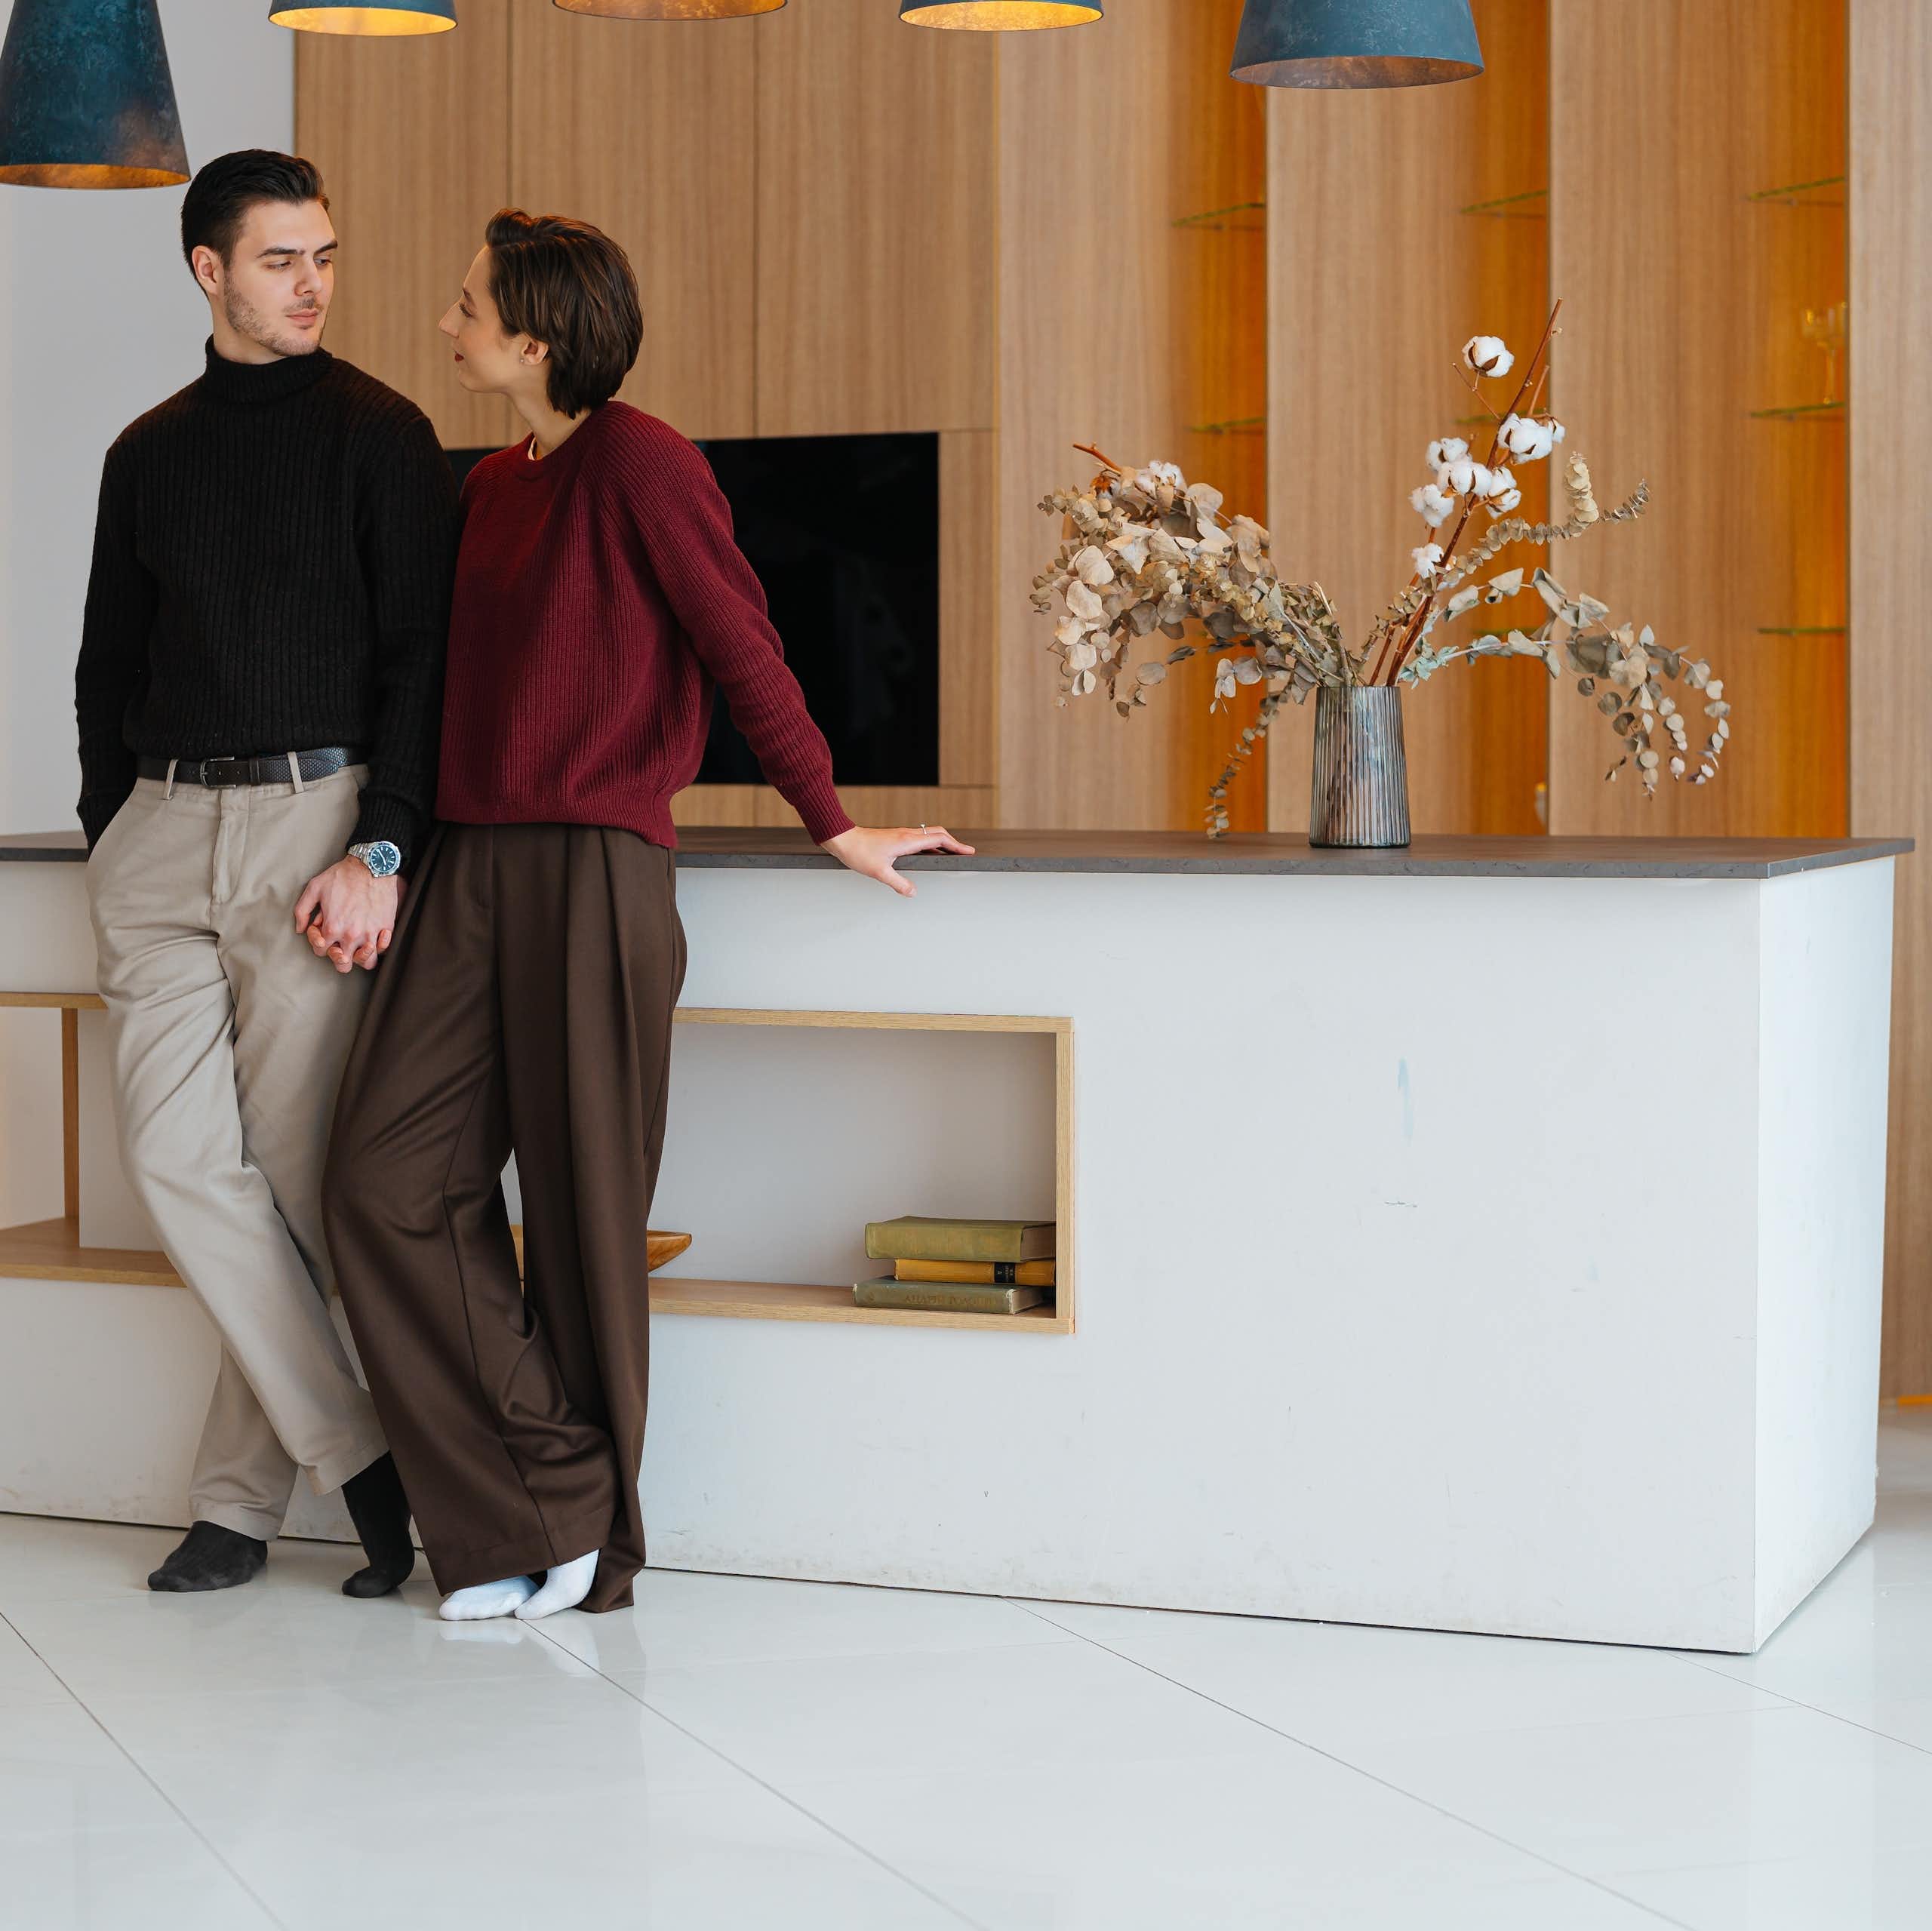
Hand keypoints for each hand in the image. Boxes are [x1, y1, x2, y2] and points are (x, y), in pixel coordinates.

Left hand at [293, 857, 403, 972]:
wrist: (371, 866)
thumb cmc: (343, 876)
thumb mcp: (314, 888)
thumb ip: (302, 911)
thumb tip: (300, 929)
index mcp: (332, 927)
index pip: (321, 952)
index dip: (320, 943)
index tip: (324, 932)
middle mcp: (351, 935)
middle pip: (343, 965)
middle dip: (339, 958)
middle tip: (340, 947)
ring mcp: (370, 934)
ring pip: (366, 963)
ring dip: (360, 957)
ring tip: (358, 946)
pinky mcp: (386, 928)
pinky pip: (383, 949)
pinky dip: (378, 946)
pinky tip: (373, 936)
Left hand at [821, 824, 974, 898]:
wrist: (843, 839)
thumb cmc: (859, 852)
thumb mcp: (879, 873)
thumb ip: (898, 883)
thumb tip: (913, 892)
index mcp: (907, 841)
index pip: (939, 840)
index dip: (956, 846)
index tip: (968, 851)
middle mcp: (906, 834)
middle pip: (937, 833)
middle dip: (953, 842)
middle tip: (963, 851)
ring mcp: (901, 834)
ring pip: (928, 834)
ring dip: (942, 841)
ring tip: (950, 853)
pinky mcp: (895, 836)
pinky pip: (918, 837)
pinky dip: (929, 843)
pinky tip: (927, 853)